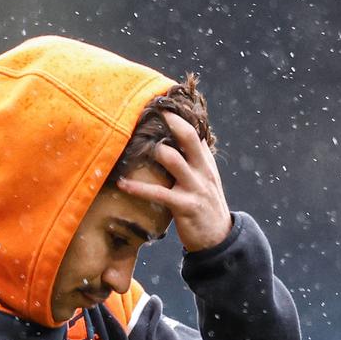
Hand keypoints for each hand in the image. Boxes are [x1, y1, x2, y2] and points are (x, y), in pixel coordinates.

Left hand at [116, 112, 232, 251]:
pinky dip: (137, 188)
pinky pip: (158, 193)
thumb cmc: (203, 205)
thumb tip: (175, 140)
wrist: (218, 237)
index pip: (196, 132)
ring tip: (133, 147)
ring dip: (153, 152)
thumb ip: (192, 160)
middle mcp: (203, 170)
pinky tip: (122, 184)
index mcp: (206, 162)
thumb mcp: (203, 179)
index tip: (164, 102)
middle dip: (172, 121)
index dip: (181, 116)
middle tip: (153, 109)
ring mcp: (195, 187)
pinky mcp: (185, 205)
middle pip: (189, 137)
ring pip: (173, 160)